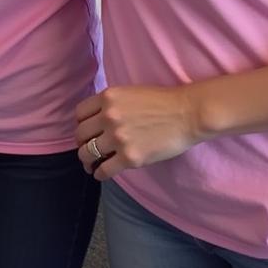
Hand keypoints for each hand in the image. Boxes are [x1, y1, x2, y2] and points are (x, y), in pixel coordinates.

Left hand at [75, 84, 201, 179]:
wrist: (187, 114)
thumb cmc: (162, 102)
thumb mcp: (129, 93)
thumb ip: (112, 104)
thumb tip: (98, 119)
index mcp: (107, 97)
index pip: (80, 113)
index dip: (81, 124)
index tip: (86, 132)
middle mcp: (108, 116)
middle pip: (81, 134)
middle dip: (82, 143)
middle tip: (86, 149)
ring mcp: (118, 137)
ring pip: (88, 153)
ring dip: (87, 160)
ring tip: (90, 165)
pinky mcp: (130, 158)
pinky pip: (104, 170)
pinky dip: (99, 174)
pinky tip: (100, 174)